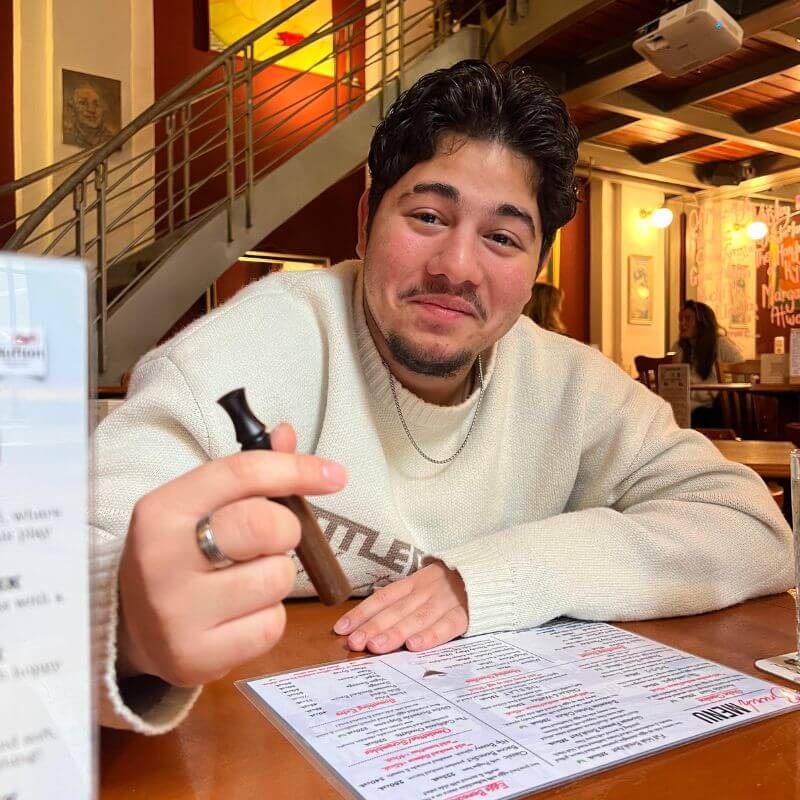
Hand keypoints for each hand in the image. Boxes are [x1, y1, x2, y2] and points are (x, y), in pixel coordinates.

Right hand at [117, 424, 346, 687]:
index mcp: (162, 509)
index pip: (242, 472)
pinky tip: (239, 615)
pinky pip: (272, 626)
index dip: (297, 469)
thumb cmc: (179, 554)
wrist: (131, 629)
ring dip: (277, 576)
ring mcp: (176, 613)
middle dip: (287, 529)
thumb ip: (245, 473)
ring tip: (245, 580)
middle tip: (271, 540)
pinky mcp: (195, 657)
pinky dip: (268, 617)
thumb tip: (287, 433)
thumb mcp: (198, 506)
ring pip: (278, 578)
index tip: (334, 474)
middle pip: (266, 526)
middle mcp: (162, 559)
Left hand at [333, 562, 467, 653]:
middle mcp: (428, 590)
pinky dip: (431, 635)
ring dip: (395, 633)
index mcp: (417, 582)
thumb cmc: (457, 585)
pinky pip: (447, 626)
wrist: (495, 573)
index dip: (362, 612)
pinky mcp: (467, 614)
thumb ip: (405, 598)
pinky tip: (414, 646)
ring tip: (375, 647)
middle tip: (354, 642)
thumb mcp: (429, 584)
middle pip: (397, 609)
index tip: (341, 628)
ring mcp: (447, 601)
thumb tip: (372, 613)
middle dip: (373, 626)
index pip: (384, 597)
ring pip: (417, 618)